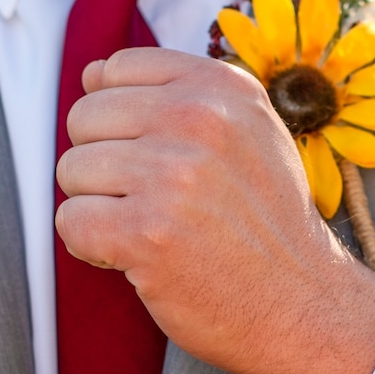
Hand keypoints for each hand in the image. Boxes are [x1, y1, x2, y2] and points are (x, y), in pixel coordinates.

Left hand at [55, 48, 374, 373]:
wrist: (303, 304)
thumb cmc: (266, 224)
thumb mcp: (247, 134)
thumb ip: (173, 96)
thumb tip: (91, 74)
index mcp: (222, 88)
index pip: (117, 69)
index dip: (119, 117)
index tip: (153, 155)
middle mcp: (198, 120)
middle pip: (85, 119)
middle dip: (103, 164)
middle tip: (151, 201)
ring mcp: (172, 176)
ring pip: (71, 171)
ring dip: (99, 208)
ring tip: (150, 229)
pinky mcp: (147, 233)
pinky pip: (71, 222)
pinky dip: (91, 247)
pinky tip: (135, 257)